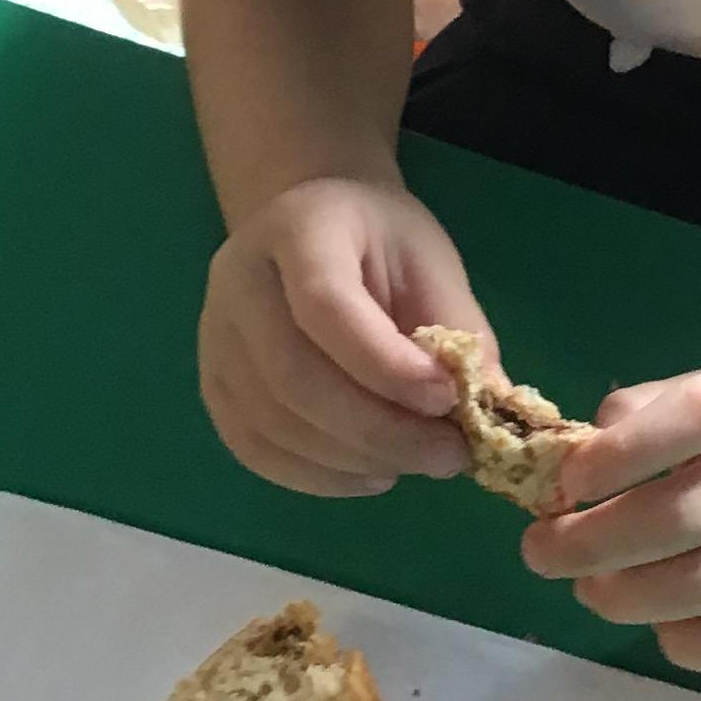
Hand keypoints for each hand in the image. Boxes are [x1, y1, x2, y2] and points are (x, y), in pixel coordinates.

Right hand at [199, 175, 487, 498]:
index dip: (387, 366)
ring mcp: (214, 336)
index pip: (326, 307)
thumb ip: (457, 331)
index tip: (448, 400)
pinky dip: (316, 477)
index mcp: (298, 230)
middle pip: (292, 375)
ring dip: (352, 460)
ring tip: (415, 464)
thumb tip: (487, 413)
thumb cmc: (380, 242)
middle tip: (447, 456)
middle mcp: (238, 281)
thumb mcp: (431, 263)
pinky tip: (369, 474)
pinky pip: (255, 448)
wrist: (314, 223)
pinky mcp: (214, 384)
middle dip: (378, 430)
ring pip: (272, 422)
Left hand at [523, 355, 700, 674]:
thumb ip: (664, 407)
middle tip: (541, 551)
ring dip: (629, 596)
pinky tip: (659, 624)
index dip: (623, 452)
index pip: (700, 416)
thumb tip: (581, 449)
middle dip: (597, 540)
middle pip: (691, 515)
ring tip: (588, 589)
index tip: (566, 480)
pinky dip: (686, 642)